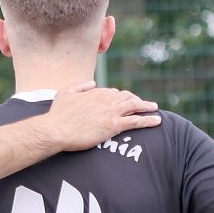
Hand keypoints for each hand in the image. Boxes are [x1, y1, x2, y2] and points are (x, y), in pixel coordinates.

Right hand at [45, 81, 160, 151]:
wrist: (56, 129)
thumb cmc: (58, 114)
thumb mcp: (65, 92)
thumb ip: (80, 85)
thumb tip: (93, 83)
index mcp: (96, 92)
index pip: (113, 92)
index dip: (119, 97)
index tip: (123, 101)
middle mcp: (106, 99)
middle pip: (126, 97)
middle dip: (135, 100)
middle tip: (142, 104)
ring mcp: (112, 112)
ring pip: (135, 106)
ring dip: (146, 106)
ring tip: (154, 108)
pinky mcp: (114, 125)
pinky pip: (136, 121)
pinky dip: (148, 120)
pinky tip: (157, 121)